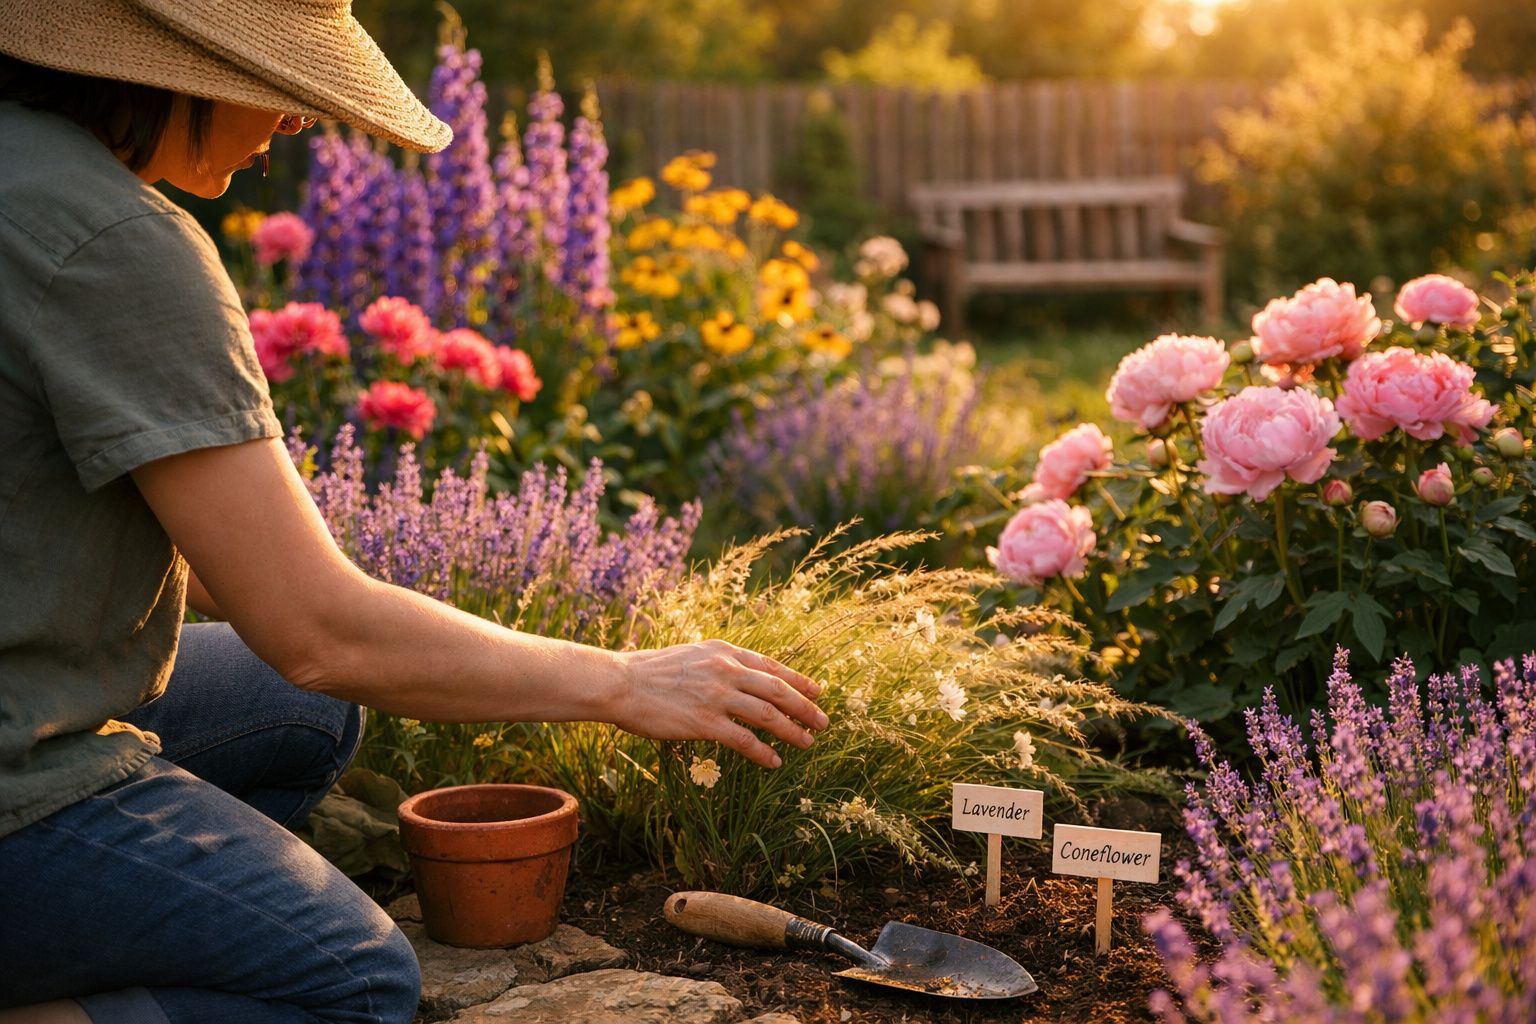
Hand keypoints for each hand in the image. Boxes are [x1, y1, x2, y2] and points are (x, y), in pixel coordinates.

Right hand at [612, 639, 827, 767]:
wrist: (621, 683)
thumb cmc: (649, 671)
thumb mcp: (690, 654)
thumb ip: (717, 663)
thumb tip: (738, 675)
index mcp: (723, 651)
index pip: (770, 665)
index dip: (797, 680)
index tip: (816, 690)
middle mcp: (726, 670)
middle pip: (777, 690)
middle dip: (805, 706)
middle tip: (823, 722)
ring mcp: (717, 696)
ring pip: (768, 714)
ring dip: (792, 730)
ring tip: (807, 743)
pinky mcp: (705, 722)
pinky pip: (744, 739)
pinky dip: (763, 752)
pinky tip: (774, 762)